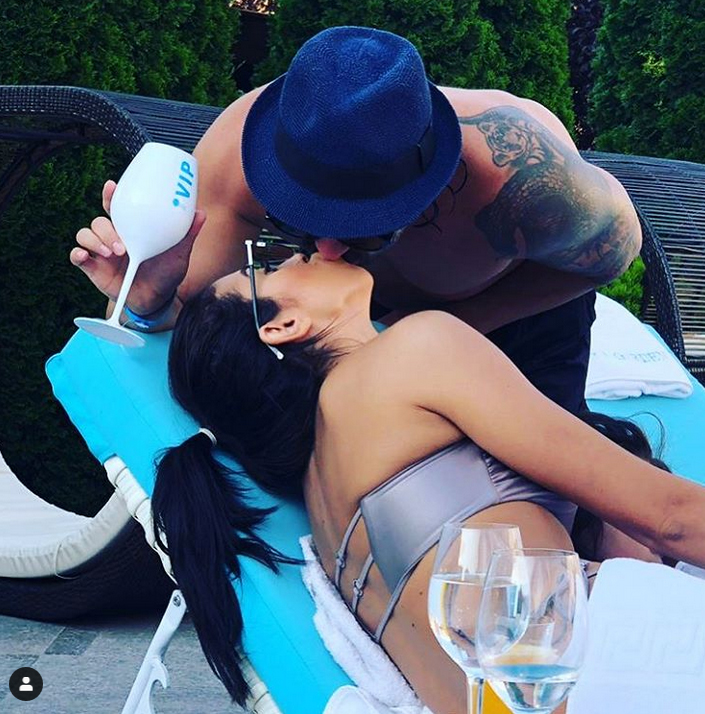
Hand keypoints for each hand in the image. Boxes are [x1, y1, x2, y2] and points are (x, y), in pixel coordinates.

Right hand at [70, 180, 206, 312]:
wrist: (157, 300)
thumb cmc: (166, 273)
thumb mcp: (179, 254)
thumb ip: (187, 234)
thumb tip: (200, 213)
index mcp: (131, 229)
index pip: (117, 207)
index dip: (111, 195)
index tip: (112, 186)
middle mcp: (113, 237)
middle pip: (99, 221)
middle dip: (106, 229)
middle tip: (122, 247)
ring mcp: (101, 252)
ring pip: (85, 234)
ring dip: (94, 241)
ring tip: (113, 254)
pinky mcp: (93, 268)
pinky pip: (76, 256)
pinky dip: (77, 253)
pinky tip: (85, 256)